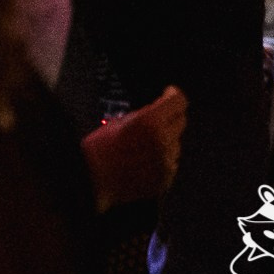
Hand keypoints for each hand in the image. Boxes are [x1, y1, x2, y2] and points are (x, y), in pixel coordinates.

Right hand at [82, 86, 187, 210]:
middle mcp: (163, 142)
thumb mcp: (118, 121)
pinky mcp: (166, 178)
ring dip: (166, 140)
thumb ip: (144, 114)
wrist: (92, 180)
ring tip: (142, 146)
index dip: (173, 95)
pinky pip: (171, 162)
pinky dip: (161, 159)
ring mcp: (166, 162)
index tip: (169, 94)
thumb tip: (160, 107)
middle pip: (181, 121)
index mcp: (150, 122)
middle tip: (154, 120)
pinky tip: (142, 161)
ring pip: (176, 143)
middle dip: (169, 117)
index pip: (178, 102)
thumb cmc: (99, 150)